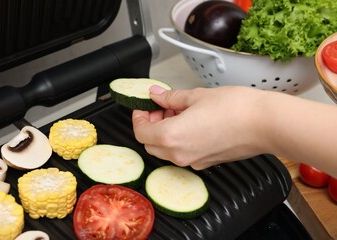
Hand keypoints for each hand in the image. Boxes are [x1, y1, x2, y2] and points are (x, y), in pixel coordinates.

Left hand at [132, 85, 267, 169]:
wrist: (266, 124)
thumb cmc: (237, 109)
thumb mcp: (196, 95)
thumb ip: (171, 98)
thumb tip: (157, 96)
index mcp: (172, 136)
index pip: (141, 132)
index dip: (138, 117)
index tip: (144, 106)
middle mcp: (180, 154)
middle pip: (151, 144)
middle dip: (150, 125)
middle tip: (161, 107)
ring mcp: (194, 161)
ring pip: (166, 150)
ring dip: (165, 132)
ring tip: (179, 111)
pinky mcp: (206, 162)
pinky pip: (183, 153)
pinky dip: (179, 139)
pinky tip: (191, 122)